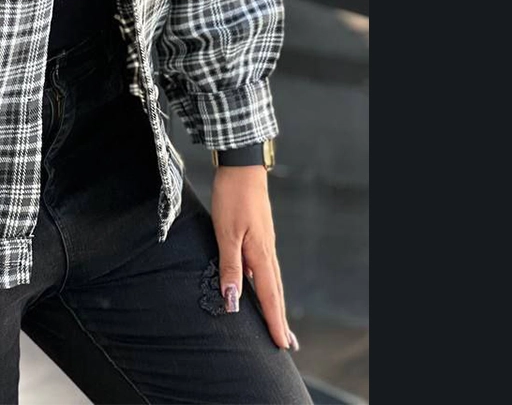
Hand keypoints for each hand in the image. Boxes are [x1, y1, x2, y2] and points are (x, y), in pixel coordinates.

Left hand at [210, 165, 297, 351]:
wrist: (241, 166)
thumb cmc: (232, 197)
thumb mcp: (226, 232)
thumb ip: (230, 266)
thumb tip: (233, 300)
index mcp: (260, 254)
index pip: (269, 296)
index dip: (274, 321)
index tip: (282, 345)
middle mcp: (266, 251)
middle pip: (275, 291)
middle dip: (279, 317)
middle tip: (286, 342)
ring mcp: (264, 242)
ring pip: (271, 279)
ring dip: (274, 302)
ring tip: (277, 320)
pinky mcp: (258, 234)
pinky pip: (264, 267)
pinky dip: (265, 283)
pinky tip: (259, 285)